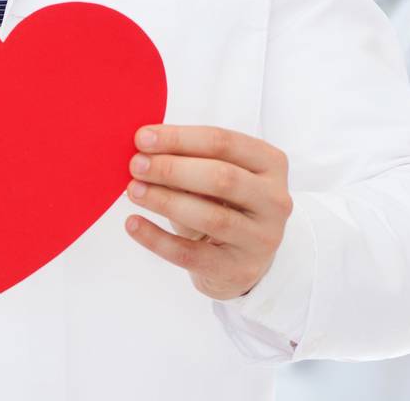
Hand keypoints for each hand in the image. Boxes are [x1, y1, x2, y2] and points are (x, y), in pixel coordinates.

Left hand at [123, 124, 292, 299]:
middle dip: (172, 169)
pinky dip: (158, 239)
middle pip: (221, 177)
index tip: (142, 138)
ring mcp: (262, 238)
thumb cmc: (223, 204)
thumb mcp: (214, 175)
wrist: (241, 259)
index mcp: (270, 164)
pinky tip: (134, 225)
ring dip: (165, 201)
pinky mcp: (240, 270)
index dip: (179, 138)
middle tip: (136, 165)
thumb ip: (187, 159)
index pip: (224, 142)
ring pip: (211, 217)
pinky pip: (193, 254)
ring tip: (134, 191)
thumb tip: (144, 149)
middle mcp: (275, 200)